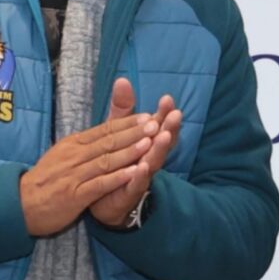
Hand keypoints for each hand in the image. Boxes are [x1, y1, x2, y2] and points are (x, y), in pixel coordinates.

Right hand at [20, 105, 162, 236]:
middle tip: (155, 123)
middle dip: (133, 132)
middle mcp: (74, 155)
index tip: (147, 116)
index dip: (126, 123)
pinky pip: (99, 184)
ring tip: (149, 143)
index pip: (104, 130)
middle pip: (108, 141)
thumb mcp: (62, 155)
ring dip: (129, 151)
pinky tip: (134, 172)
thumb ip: (83, 145)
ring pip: (106, 160)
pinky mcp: (75, 195)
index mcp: (73, 144)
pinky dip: (117, 178)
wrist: (21, 204)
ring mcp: (74, 175)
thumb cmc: (45, 180)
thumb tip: (103, 133)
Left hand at [87, 76, 181, 227]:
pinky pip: (136, 184)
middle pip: (162, 141)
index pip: (159, 124)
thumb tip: (122, 80)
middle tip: (176, 114)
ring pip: (154, 161)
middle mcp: (149, 158)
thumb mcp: (117, 132)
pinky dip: (140, 176)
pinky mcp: (130, 192)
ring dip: (159, 149)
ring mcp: (142, 176)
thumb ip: (122, 110)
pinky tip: (141, 166)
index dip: (164, 112)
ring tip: (163, 136)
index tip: (167, 98)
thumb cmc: (115, 162)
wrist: (102, 199)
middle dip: (169, 127)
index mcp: (146, 142)